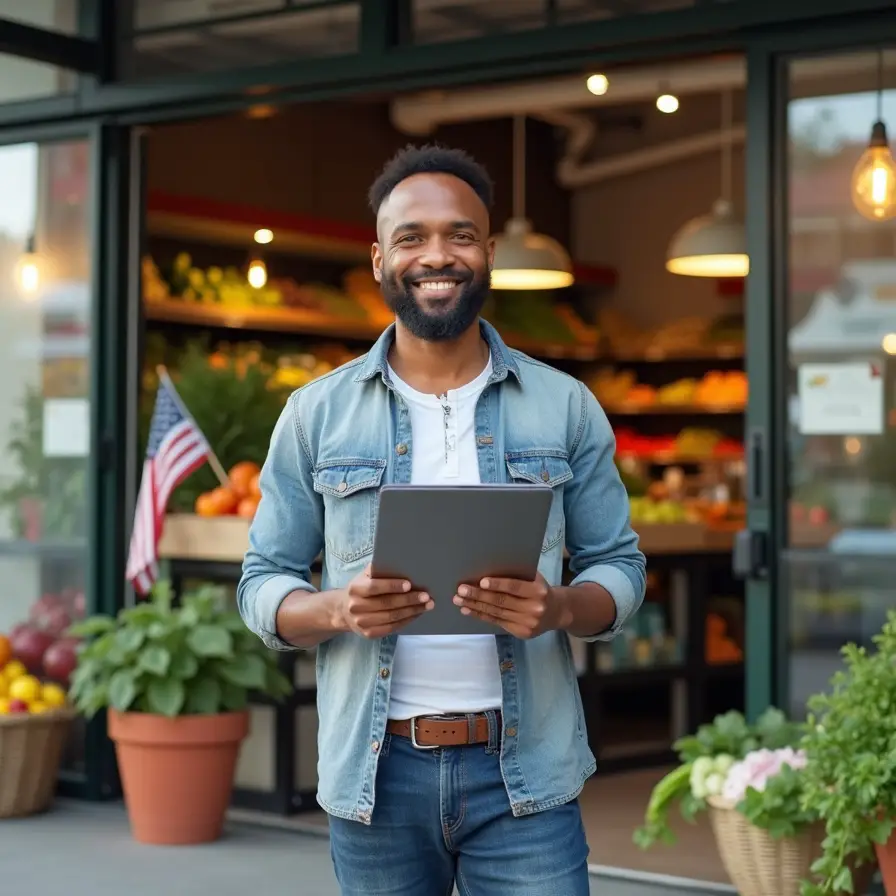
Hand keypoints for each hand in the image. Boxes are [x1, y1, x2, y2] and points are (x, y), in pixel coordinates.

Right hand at [338, 565, 432, 638]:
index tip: (409, 584)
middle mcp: (356, 607)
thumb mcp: (364, 576)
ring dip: (412, 611)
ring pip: (392, 617)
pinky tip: (416, 614)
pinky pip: (392, 628)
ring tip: (427, 605)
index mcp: (356, 589)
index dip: (392, 586)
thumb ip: (378, 570)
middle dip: (409, 600)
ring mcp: (362, 622)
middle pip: (387, 604)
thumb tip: (402, 564)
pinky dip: (407, 621)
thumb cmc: (361, 589)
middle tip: (426, 596)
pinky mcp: (369, 634)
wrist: (344, 611)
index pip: (375, 587)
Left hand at [452, 573, 567, 639]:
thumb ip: (517, 576)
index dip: (498, 584)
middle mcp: (534, 608)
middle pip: (502, 601)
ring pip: (496, 613)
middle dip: (479, 595)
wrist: (557, 612)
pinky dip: (481, 615)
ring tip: (459, 600)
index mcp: (538, 591)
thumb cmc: (540, 590)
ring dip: (475, 606)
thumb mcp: (535, 579)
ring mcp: (528, 623)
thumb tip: (488, 570)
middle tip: (461, 590)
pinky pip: (497, 622)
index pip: (515, 587)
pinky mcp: (521, 633)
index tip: (481, 581)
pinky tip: (468, 610)